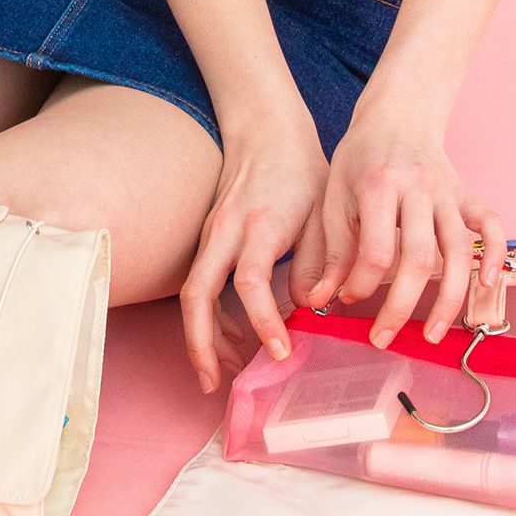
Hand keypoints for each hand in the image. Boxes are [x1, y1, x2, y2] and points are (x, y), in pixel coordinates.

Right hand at [181, 105, 327, 392]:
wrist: (266, 131)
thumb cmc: (301, 171)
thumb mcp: (324, 213)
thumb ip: (320, 262)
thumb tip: (309, 308)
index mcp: (259, 226)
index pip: (250, 283)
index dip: (263, 321)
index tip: (281, 351)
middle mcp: (225, 233)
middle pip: (195, 296)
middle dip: (199, 344)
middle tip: (213, 383)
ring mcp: (210, 236)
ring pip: (191, 295)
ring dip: (200, 337)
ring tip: (220, 373)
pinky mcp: (208, 240)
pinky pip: (199, 285)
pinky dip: (208, 317)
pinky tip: (229, 339)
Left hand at [289, 109, 505, 347]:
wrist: (397, 116)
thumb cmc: (359, 160)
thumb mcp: (334, 197)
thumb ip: (331, 250)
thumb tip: (319, 300)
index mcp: (378, 187)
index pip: (376, 250)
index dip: (361, 283)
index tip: (348, 299)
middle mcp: (418, 190)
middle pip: (418, 258)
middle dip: (401, 305)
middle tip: (383, 338)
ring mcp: (447, 192)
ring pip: (458, 250)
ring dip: (449, 298)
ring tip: (435, 334)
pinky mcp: (467, 194)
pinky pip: (491, 224)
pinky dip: (496, 254)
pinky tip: (489, 285)